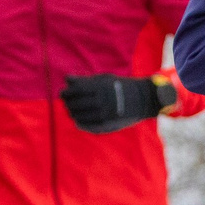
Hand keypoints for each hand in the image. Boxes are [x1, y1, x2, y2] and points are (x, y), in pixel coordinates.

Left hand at [61, 73, 175, 134]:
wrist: (142, 100)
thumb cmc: (120, 86)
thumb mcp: (104, 79)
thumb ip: (85, 79)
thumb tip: (67, 79)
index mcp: (100, 88)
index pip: (75, 91)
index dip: (66, 93)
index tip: (62, 93)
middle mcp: (101, 101)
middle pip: (74, 105)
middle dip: (67, 103)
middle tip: (66, 102)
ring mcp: (104, 114)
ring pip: (78, 116)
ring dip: (72, 113)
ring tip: (72, 111)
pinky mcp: (107, 125)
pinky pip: (86, 126)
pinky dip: (80, 123)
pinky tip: (78, 120)